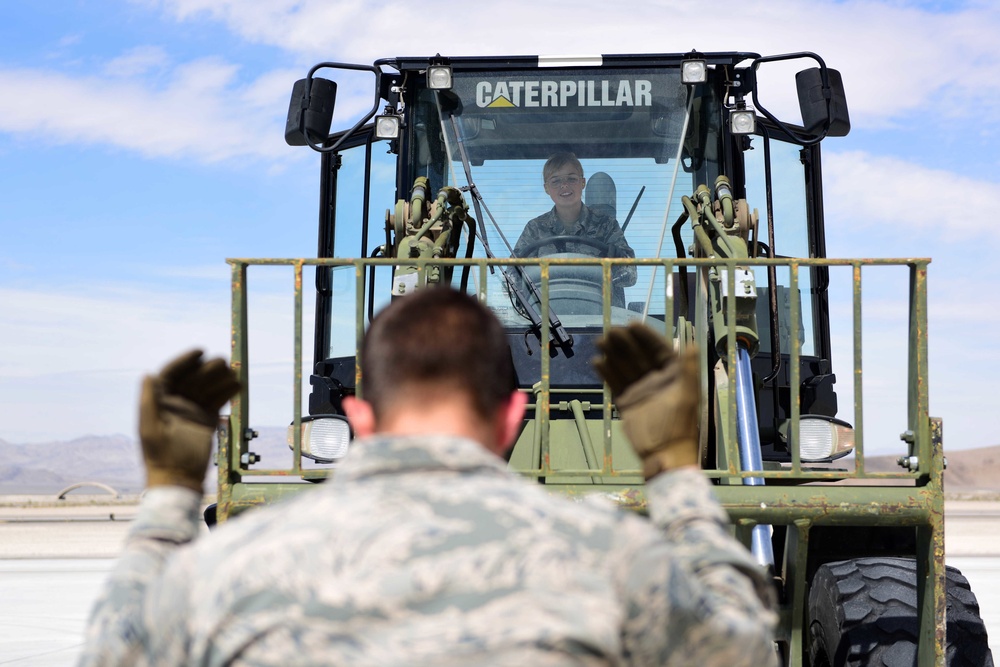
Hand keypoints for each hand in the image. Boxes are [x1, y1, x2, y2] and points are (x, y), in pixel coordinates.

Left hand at [139, 350, 240, 491]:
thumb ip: (148, 401)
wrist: (178, 478)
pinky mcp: (207, 420)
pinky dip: (228, 392)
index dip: (185, 361)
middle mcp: (176, 403)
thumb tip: (147, 374)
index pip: (172, 374)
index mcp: (159, 401)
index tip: (200, 351)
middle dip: (207, 368)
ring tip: (233, 371)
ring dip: (220, 378)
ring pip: (208, 388)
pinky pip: (219, 401)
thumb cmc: (160, 455)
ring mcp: (192, 410)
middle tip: (222, 362)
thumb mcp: (150, 427)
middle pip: (193, 378)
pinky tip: (238, 385)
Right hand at [593, 324, 699, 478]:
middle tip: (610, 331)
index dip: (645, 337)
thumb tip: (692, 344)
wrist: (665, 454)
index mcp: (674, 376)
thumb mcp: (688, 395)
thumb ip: (689, 369)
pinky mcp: (627, 402)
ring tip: (600, 342)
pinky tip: (597, 362)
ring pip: (624, 367)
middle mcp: (656, 380)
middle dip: (625, 342)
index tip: (631, 324)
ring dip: (613, 354)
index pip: (658, 350)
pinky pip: (615, 383)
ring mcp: (640, 390)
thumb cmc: (680, 425)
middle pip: (638, 356)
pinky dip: (606, 373)